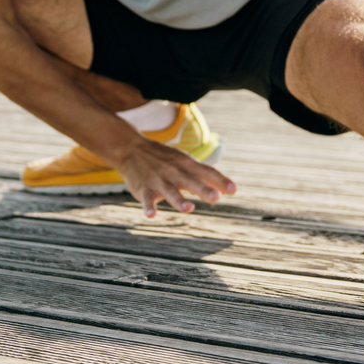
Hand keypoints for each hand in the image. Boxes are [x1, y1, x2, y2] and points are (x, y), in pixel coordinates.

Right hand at [112, 136, 237, 217]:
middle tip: (216, 198)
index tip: (234, 190)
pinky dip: (148, 207)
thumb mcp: (186, 162)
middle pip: (191, 181)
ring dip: (179, 200)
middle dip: (203, 190)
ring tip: (189, 209)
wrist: (130, 148)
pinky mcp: (143, 189)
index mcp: (186, 164)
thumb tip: (231, 190)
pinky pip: (146, 199)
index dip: (220, 180)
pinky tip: (152, 215)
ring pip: (170, 191)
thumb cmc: (165, 159)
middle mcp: (174, 172)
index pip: (206, 171)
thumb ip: (207, 176)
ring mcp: (158, 180)